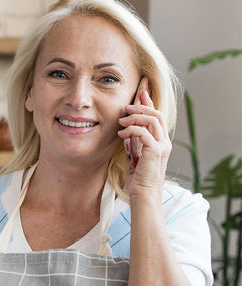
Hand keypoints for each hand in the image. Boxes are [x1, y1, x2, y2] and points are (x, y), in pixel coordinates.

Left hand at [118, 77, 170, 196]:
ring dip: (135, 116)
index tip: (140, 91)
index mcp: (160, 141)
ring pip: (152, 119)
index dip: (149, 102)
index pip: (157, 116)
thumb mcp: (135, 155)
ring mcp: (162, 146)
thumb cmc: (138, 179)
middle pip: (157, 114)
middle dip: (141, 105)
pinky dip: (132, 129)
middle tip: (126, 105)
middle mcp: (164, 142)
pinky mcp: (155, 151)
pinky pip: (144, 132)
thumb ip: (134, 142)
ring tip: (121, 120)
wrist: (143, 195)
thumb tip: (126, 128)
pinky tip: (121, 133)